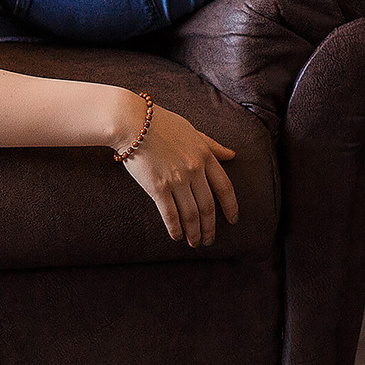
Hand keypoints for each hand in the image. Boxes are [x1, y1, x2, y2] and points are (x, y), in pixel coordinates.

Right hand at [115, 100, 238, 246]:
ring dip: (194, 232)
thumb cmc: (160, 123)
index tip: (233, 220)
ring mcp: (177, 179)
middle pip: (208, 205)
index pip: (224, 187)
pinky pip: (170, 214)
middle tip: (209, 239)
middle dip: (210, 226)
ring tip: (195, 243)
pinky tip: (177, 237)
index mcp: (204, 155)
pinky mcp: (157, 187)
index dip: (231, 207)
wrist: (131, 122)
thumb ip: (212, 145)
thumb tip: (232, 155)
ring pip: (191, 214)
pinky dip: (175, 229)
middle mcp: (194, 169)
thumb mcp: (192, 131)